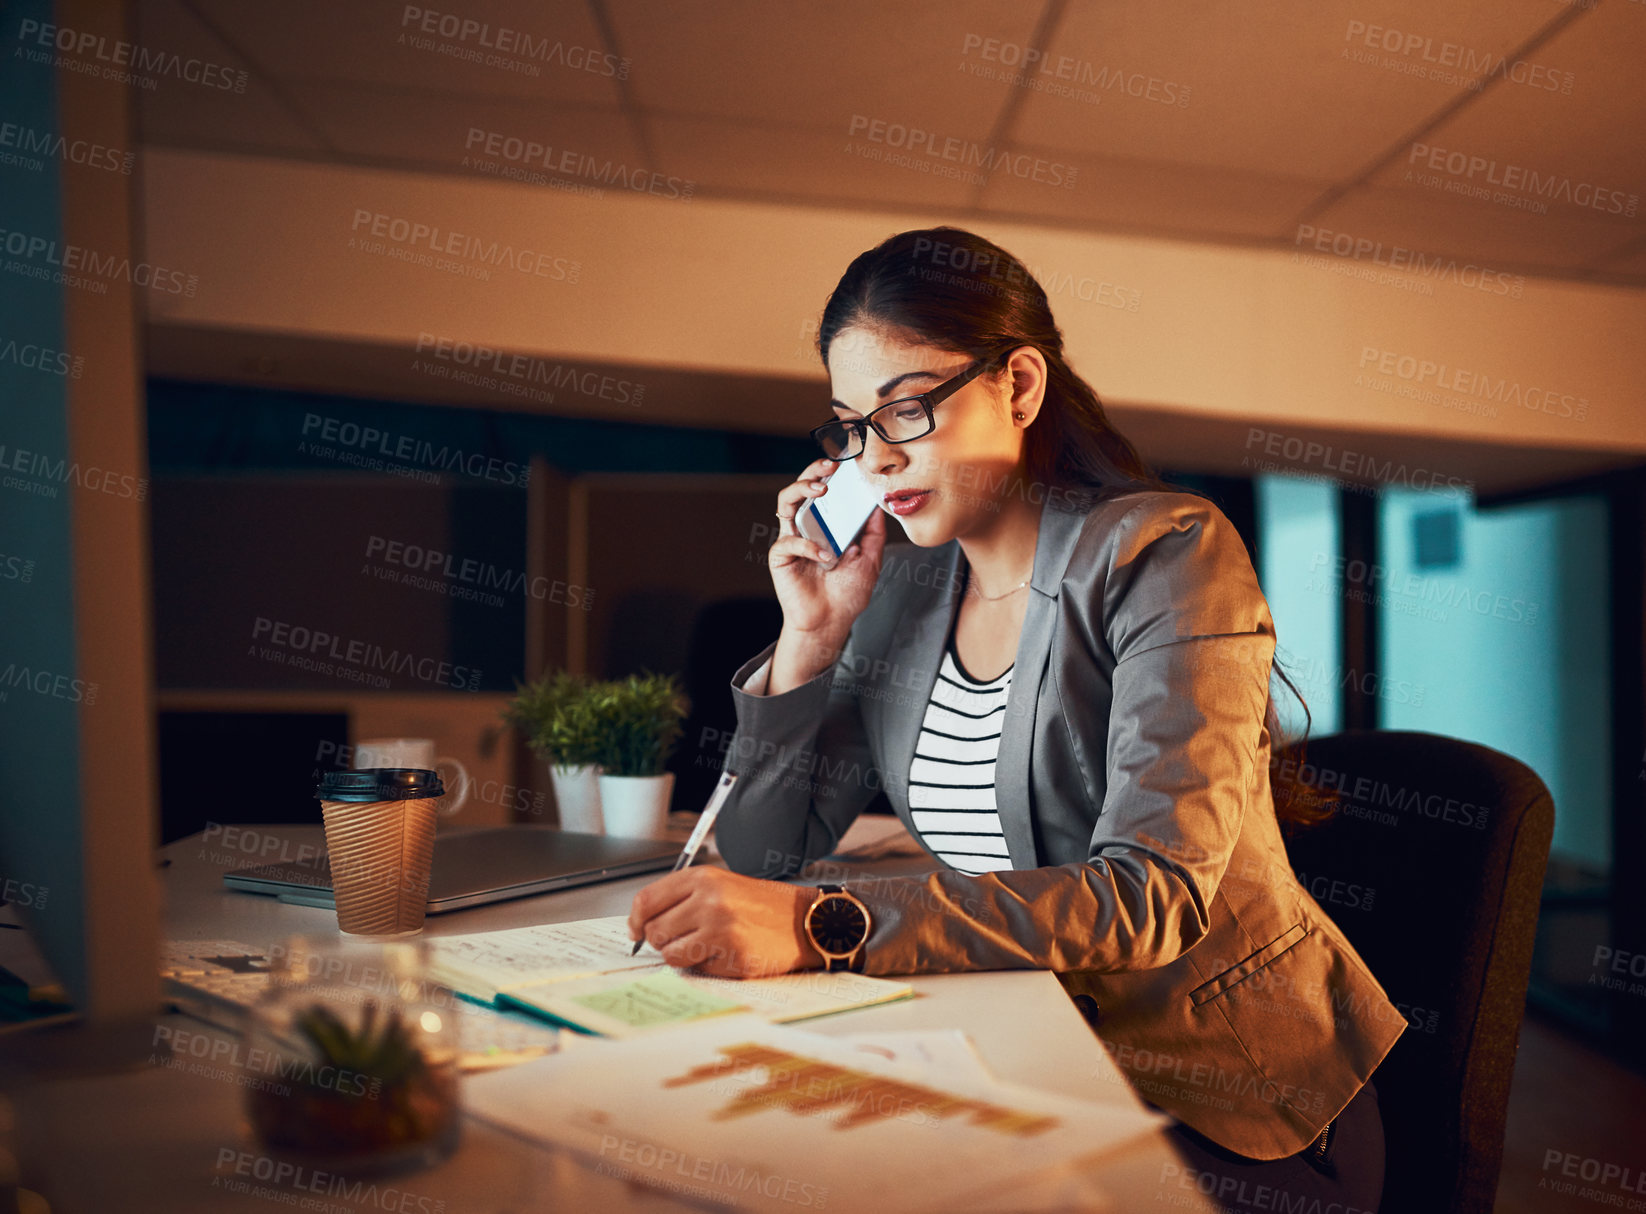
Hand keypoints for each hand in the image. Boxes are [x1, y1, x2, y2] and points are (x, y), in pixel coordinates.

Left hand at [627, 868, 822, 977]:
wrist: (804, 921)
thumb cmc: (762, 905)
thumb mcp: (721, 885)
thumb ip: (682, 898)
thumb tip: (641, 924)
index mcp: (703, 878)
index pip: (647, 900)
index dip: (635, 920)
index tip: (636, 931)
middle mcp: (710, 901)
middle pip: (654, 931)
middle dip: (662, 940)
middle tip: (683, 938)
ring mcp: (721, 930)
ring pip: (671, 954)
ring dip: (682, 956)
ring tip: (705, 946)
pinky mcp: (733, 957)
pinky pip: (698, 970)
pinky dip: (708, 966)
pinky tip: (727, 953)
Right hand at [769, 457, 886, 640]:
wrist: (831, 622)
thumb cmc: (848, 593)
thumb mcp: (871, 558)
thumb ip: (873, 532)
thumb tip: (877, 504)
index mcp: (827, 524)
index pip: (825, 491)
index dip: (831, 474)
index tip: (847, 463)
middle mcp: (807, 527)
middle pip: (801, 488)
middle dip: (813, 471)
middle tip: (830, 466)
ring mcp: (792, 539)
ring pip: (785, 501)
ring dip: (801, 489)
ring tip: (820, 489)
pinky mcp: (781, 556)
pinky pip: (789, 541)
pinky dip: (808, 545)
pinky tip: (824, 557)